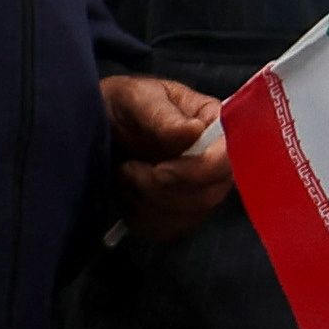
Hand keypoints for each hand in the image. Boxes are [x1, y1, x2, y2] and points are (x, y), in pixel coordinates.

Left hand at [103, 74, 231, 242]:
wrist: (98, 128)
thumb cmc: (123, 107)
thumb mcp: (136, 98)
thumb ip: (162, 115)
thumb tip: (195, 130)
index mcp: (215, 125)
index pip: (230, 157)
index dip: (201, 169)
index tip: (161, 169)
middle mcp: (216, 162)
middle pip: (212, 193)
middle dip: (165, 188)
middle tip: (130, 170)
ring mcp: (200, 191)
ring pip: (189, 215)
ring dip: (147, 200)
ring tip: (125, 174)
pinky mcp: (180, 215)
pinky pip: (170, 229)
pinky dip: (141, 216)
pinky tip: (127, 193)